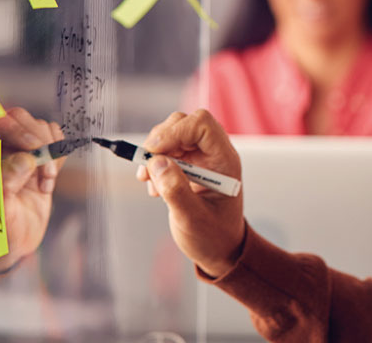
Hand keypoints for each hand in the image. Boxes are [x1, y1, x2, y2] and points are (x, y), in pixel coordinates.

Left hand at [0, 107, 65, 272]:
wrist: (9, 246)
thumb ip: (4, 183)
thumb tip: (24, 159)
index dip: (12, 126)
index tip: (32, 146)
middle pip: (18, 118)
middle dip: (37, 139)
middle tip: (45, 166)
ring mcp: (17, 152)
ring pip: (39, 127)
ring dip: (50, 152)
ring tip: (46, 181)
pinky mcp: (37, 159)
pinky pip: (54, 141)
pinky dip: (59, 155)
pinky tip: (50, 178)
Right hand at [136, 109, 245, 277]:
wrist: (219, 248)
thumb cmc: (213, 236)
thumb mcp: (192, 219)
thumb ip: (176, 190)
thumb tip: (157, 162)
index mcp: (225, 161)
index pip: (202, 124)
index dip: (175, 132)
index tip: (154, 153)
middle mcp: (214, 153)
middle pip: (184, 123)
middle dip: (160, 140)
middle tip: (147, 168)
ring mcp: (201, 158)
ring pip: (173, 133)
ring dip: (154, 153)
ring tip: (150, 183)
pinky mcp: (188, 165)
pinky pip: (167, 150)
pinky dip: (154, 163)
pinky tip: (155, 188)